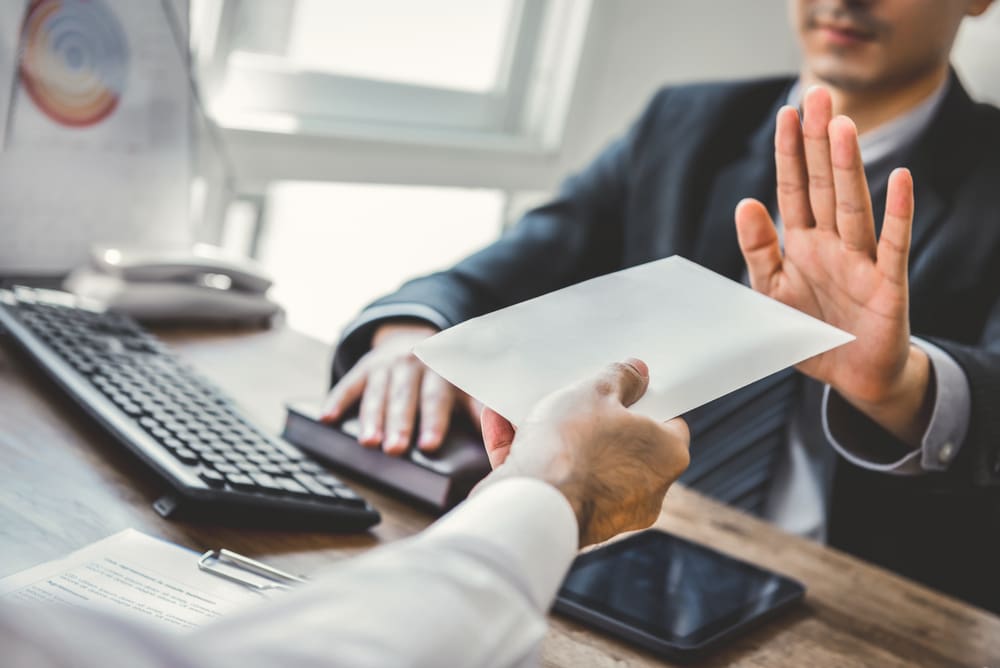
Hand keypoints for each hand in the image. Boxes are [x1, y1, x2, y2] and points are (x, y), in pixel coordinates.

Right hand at [321, 322, 480, 454]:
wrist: (413, 338)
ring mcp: (387, 365)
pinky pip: (348, 384)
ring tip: (367, 443)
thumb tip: (509, 432)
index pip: (438, 399)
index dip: (434, 421)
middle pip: (406, 397)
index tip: (430, 445)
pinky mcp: (363, 367)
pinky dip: (337, 400)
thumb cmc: (444, 376)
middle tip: (395, 450)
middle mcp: (414, 364)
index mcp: (442, 371)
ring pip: (378, 393)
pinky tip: (327, 419)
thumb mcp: (466, 386)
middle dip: (400, 423)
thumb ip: (481, 409)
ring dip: (371, 417)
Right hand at [477, 359, 689, 546]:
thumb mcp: (594, 393)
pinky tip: (500, 422)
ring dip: (555, 434)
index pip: (667, 422)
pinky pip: (549, 479)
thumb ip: (619, 378)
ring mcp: (607, 510)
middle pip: (620, 443)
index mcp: (667, 457)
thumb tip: (636, 372)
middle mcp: (645, 491)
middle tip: (574, 393)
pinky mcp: (567, 520)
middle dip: (593, 419)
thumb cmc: (573, 448)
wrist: (532, 505)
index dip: (642, 400)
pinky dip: (528, 453)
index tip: (620, 386)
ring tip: (528, 404)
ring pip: (581, 462)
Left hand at [734, 85, 929, 445]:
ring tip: (842, 127)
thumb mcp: (773, 292)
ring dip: (847, 167)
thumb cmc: (813, 330)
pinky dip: (897, 214)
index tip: (785, 113)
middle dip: (817, 143)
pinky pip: (892, 245)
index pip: (792, 190)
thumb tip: (744, 202)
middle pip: (823, 186)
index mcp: (802, 244)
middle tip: (818, 95)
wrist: (851, 375)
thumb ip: (758, 251)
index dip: (789, 153)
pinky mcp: (888, 284)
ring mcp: (861, 260)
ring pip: (853, 205)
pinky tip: (901, 180)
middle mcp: (832, 244)